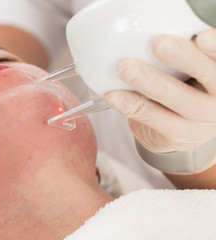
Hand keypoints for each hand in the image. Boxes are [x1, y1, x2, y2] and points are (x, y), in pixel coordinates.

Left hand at [105, 28, 215, 153]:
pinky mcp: (180, 135)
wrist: (179, 131)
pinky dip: (133, 106)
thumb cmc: (183, 90)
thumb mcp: (191, 72)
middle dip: (184, 58)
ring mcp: (202, 120)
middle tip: (158, 44)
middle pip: (208, 75)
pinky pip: (155, 119)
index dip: (215, 48)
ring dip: (151, 83)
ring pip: (180, 100)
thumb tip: (147, 33)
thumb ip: (182, 56)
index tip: (200, 38)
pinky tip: (115, 96)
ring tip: (126, 69)